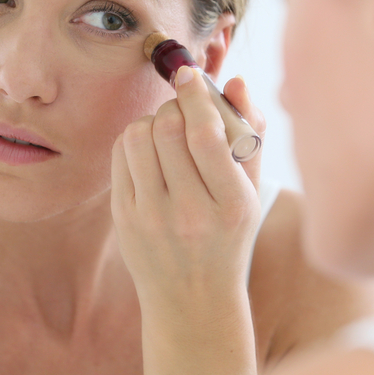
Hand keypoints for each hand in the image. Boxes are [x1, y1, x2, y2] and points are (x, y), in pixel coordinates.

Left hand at [111, 67, 265, 309]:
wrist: (192, 300)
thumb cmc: (229, 237)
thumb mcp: (252, 193)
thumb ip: (250, 134)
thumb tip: (234, 80)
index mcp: (232, 205)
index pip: (206, 135)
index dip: (195, 95)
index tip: (190, 73)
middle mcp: (190, 213)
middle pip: (169, 128)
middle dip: (175, 105)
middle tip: (183, 108)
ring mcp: (152, 217)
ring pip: (139, 136)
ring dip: (152, 120)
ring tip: (167, 131)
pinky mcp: (124, 218)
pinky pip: (121, 155)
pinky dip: (134, 139)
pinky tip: (150, 152)